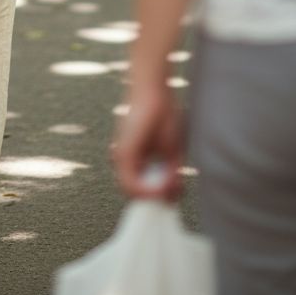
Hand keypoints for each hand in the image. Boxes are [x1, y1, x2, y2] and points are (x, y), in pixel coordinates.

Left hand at [112, 80, 184, 200]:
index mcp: (135, 161)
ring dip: (152, 196)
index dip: (157, 198)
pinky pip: (130, 181)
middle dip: (155, 200)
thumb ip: (169, 176)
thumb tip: (170, 198)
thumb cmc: (164, 119)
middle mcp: (124, 160)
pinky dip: (146, 190)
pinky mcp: (124, 152)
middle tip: (174, 198)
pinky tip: (161, 189)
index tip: (172, 200)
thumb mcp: (171, 153)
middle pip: (136, 193)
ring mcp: (121, 156)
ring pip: (132, 191)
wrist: (155, 94)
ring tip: (169, 193)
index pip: (141, 189)